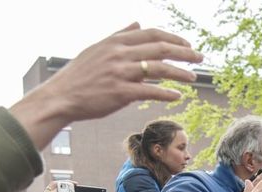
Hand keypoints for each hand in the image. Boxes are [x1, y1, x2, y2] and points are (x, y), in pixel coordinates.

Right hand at [8, 23, 202, 149]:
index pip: (152, 34)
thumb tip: (137, 23)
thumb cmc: (80, 75)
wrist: (61, 96)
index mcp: (116, 42)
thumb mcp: (97, 48)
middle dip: (184, 52)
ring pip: (159, 69)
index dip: (173, 38)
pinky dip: (166, 94)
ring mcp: (120, 73)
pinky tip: (178, 97)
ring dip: (180, 73)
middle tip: (200, 58)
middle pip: (160, 48)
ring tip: (194, 78)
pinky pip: (149, 91)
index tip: (188, 44)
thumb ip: (119, 35)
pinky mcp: (120, 93)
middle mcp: (120, 54)